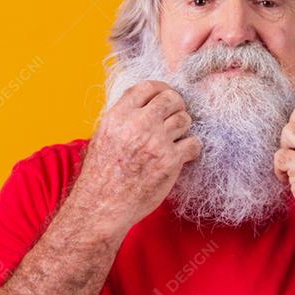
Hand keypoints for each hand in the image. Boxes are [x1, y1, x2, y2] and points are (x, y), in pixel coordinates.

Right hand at [74, 80, 200, 236]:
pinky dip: (193, 148)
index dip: (161, 89)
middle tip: (176, 117)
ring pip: (184, 119)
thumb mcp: (103, 137)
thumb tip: (143, 105)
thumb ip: (122, 119)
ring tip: (177, 139)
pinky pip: (194, 143)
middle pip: (171, 98)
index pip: (147, 87)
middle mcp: (138, 124)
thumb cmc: (101, 176)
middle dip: (177, 105)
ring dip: (184, 128)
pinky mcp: (170, 161)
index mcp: (118, 116)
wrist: (103, 206)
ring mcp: (156, 141)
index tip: (166, 96)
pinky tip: (185, 154)